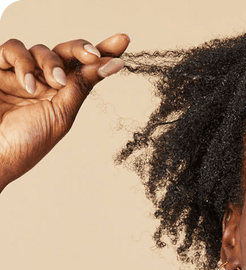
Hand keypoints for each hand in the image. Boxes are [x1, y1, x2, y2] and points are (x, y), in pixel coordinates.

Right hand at [0, 34, 130, 191]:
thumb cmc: (26, 144)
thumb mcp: (61, 115)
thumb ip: (81, 87)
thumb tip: (110, 65)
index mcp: (63, 95)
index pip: (86, 68)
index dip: (104, 52)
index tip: (123, 40)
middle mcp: (43, 82)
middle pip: (66, 52)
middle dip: (82, 49)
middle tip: (93, 55)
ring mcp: (20, 74)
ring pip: (41, 49)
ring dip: (52, 62)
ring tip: (56, 83)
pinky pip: (13, 49)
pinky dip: (24, 63)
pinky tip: (28, 84)